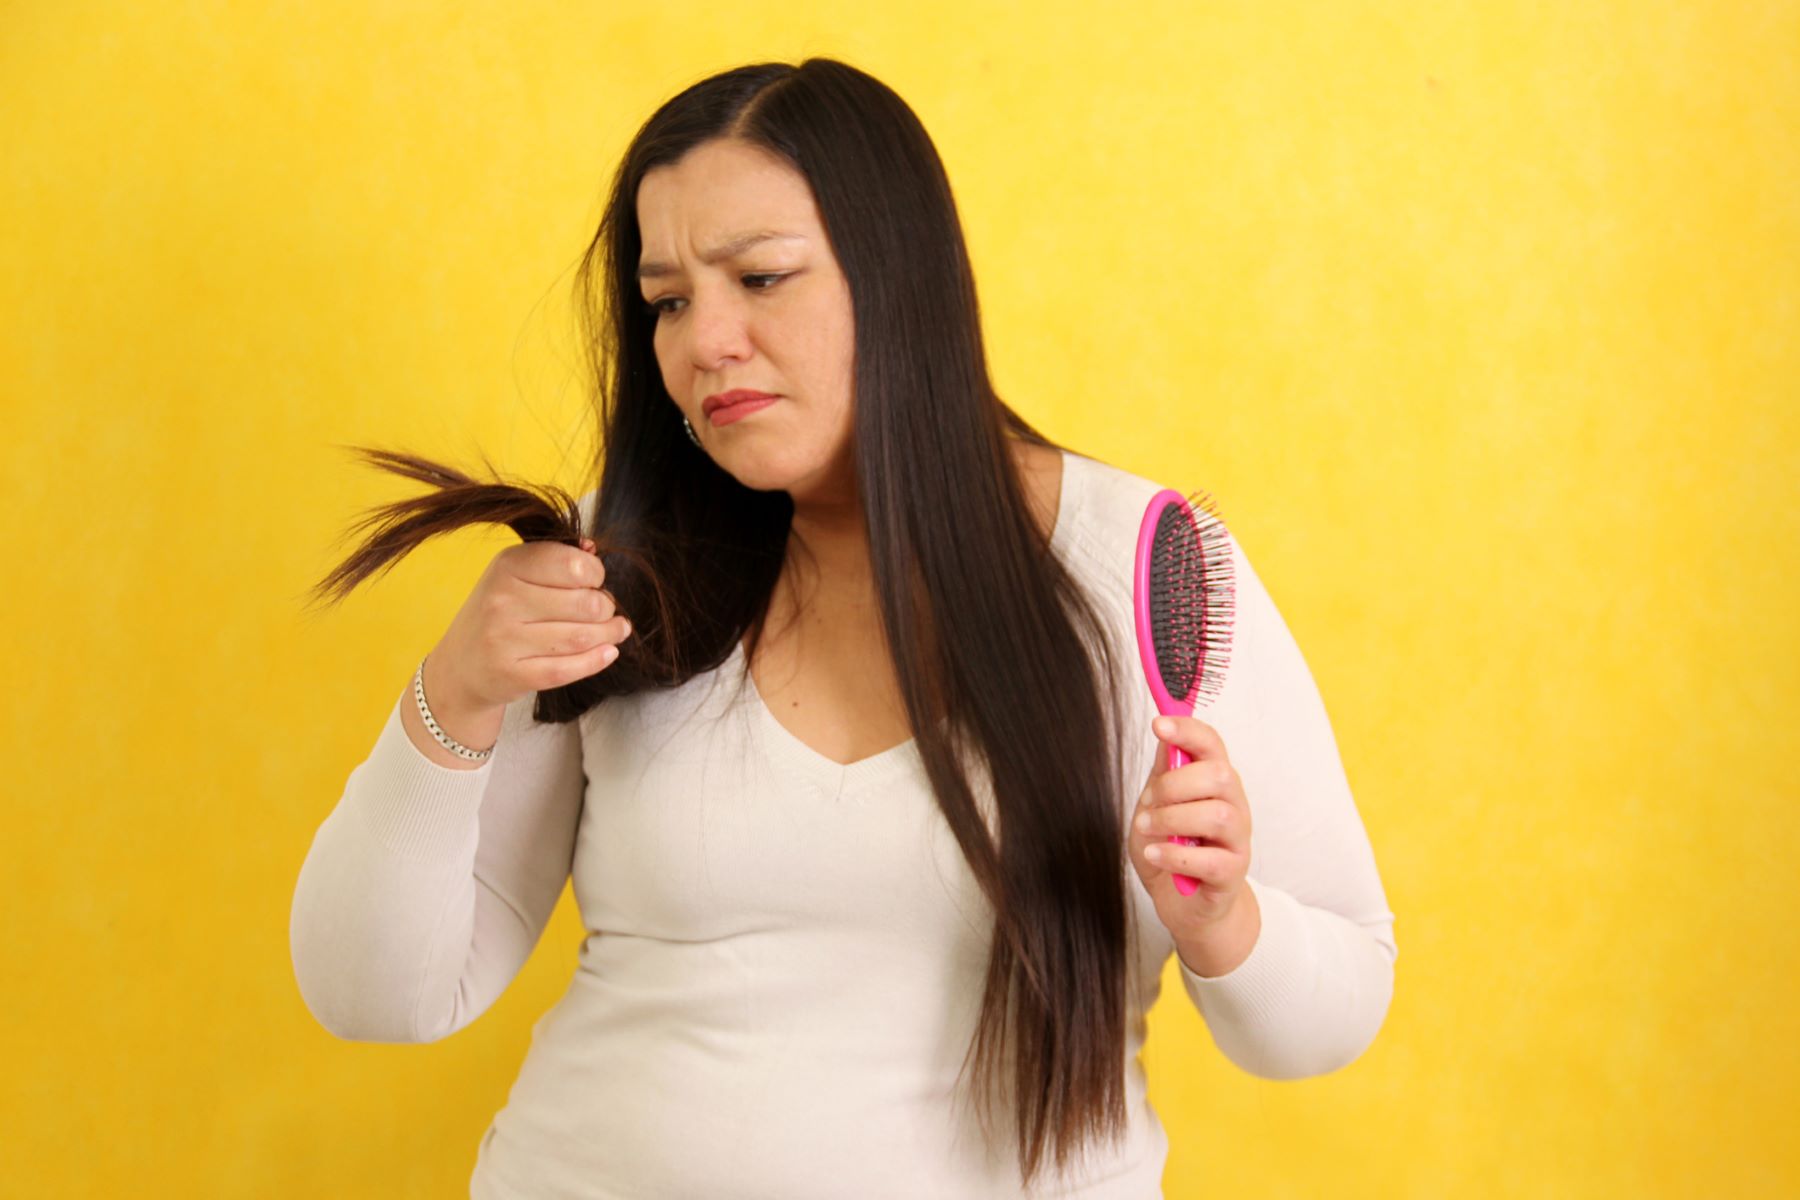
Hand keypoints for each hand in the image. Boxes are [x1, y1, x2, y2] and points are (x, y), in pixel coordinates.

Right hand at [430, 535, 633, 712]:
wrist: (461, 664)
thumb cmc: (500, 611)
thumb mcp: (516, 574)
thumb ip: (555, 558)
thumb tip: (591, 548)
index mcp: (508, 566)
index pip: (574, 565)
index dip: (596, 574)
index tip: (595, 582)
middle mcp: (502, 600)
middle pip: (586, 604)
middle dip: (607, 607)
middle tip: (606, 611)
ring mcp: (504, 639)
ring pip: (581, 637)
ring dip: (609, 634)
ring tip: (616, 630)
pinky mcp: (512, 674)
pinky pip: (567, 669)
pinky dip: (596, 660)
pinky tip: (608, 652)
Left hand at [1128, 715, 1255, 957]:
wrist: (1182, 903)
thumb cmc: (1170, 848)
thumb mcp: (1156, 805)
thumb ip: (1162, 773)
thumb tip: (1164, 735)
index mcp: (1214, 782)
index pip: (1212, 744)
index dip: (1188, 730)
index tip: (1159, 724)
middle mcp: (1233, 805)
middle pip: (1219, 775)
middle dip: (1175, 785)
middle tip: (1149, 803)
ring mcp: (1236, 840)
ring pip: (1218, 816)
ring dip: (1172, 819)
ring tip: (1147, 829)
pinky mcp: (1231, 874)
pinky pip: (1211, 861)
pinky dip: (1175, 855)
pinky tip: (1155, 853)